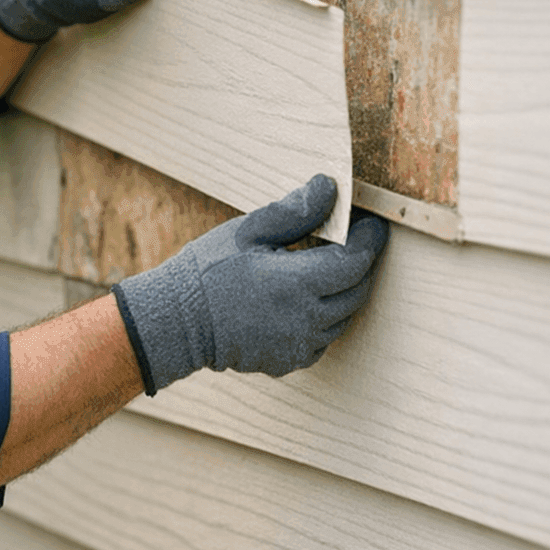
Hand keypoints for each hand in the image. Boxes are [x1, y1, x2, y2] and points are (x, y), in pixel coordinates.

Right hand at [111, 175, 387, 393]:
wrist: (177, 322)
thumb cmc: (209, 270)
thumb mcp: (248, 231)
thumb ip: (295, 211)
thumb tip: (330, 188)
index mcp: (297, 284)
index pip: (356, 262)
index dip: (370, 240)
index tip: (372, 223)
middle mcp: (305, 321)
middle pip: (357, 290)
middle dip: (360, 263)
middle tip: (349, 239)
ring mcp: (299, 346)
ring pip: (344, 316)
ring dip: (342, 290)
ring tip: (321, 266)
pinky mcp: (290, 361)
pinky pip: (323, 337)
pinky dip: (323, 316)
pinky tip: (300, 298)